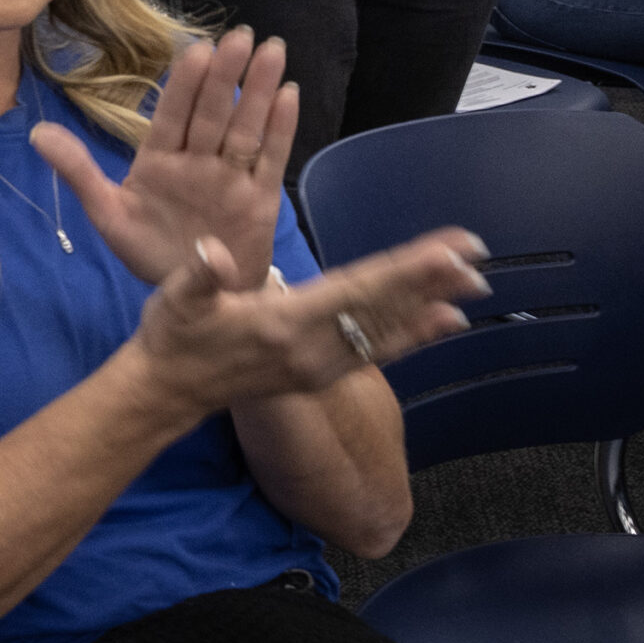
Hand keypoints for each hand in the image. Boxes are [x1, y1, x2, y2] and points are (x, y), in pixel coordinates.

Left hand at [34, 28, 295, 289]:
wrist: (193, 297)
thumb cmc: (148, 250)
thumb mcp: (107, 214)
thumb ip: (78, 173)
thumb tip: (36, 133)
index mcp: (159, 159)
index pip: (174, 113)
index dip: (185, 83)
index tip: (197, 48)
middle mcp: (198, 160)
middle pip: (214, 112)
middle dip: (227, 75)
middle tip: (242, 35)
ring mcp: (230, 177)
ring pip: (246, 127)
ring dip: (259, 90)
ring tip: (273, 50)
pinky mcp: (259, 200)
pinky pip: (270, 159)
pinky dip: (281, 128)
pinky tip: (289, 94)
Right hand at [131, 229, 490, 416]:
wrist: (168, 390)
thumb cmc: (171, 337)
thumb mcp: (176, 300)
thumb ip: (199, 276)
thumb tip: (213, 252)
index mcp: (283, 324)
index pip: (357, 292)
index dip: (404, 271)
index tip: (444, 253)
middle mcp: (311, 350)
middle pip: (382, 311)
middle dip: (430, 283)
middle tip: (476, 258)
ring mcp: (318, 366)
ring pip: (386, 332)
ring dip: (429, 307)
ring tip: (471, 287)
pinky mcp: (319, 374)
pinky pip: (377, 351)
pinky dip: (413, 335)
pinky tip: (439, 322)